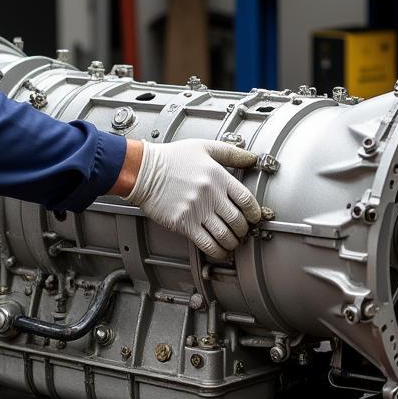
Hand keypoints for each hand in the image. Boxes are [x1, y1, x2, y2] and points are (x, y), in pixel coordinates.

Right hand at [124, 139, 261, 259]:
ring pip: (225, 236)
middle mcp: (210, 194)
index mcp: (218, 176)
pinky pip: (207, 244)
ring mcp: (196, 210)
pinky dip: (217, 251)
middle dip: (244, 231)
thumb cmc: (171, 158)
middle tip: (241, 232)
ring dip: (232, 243)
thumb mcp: (204, 147)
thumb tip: (251, 158)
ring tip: (231, 242)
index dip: (254, 214)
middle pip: (238, 221)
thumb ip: (230, 153)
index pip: (247, 200)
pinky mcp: (183, 223)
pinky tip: (219, 250)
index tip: (253, 218)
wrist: (143, 170)